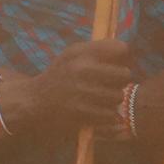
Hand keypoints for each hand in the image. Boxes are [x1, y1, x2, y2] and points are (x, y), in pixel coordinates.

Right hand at [3, 38, 136, 133]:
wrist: (36, 101)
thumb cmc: (60, 75)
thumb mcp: (73, 54)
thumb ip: (99, 48)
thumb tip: (127, 50)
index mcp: (82, 52)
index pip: (122, 49)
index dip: (124, 57)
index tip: (116, 63)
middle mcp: (82, 70)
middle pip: (124, 74)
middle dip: (120, 81)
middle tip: (110, 84)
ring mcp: (82, 93)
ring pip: (118, 96)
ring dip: (113, 99)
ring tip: (102, 98)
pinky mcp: (82, 113)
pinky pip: (109, 114)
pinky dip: (106, 115)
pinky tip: (97, 111)